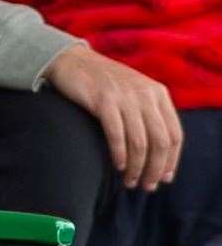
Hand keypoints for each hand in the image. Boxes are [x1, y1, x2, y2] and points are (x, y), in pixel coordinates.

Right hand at [45, 44, 182, 190]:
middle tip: (146, 186)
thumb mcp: (135, 91)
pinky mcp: (103, 99)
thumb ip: (150, 114)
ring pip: (140, 142)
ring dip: (137, 167)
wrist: (70, 59)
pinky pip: (117, 134)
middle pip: (160, 142)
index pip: (175, 135)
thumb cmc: (103, 82)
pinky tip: (117, 165)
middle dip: (154, 169)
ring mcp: (124, 96)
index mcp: (158, 93)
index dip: (171, 161)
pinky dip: (119, 154)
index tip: (163, 178)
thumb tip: (160, 156)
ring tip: (130, 181)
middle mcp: (145, 94)